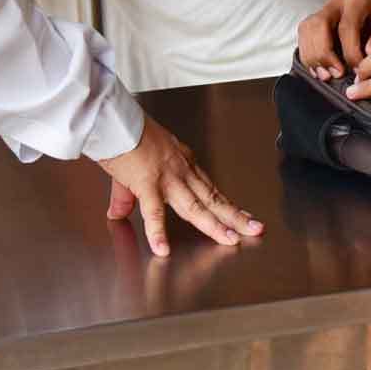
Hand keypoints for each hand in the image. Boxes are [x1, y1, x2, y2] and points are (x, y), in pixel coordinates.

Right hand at [98, 117, 263, 255]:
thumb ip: (127, 196)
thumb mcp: (132, 167)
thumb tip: (117, 213)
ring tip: (230, 239)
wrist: (115, 120)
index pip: (210, 188)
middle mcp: (180, 170)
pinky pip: (153, 211)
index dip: (226, 204)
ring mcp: (167, 177)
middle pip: (212, 198)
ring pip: (195, 206)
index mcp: (181, 163)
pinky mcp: (147, 183)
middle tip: (255, 229)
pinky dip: (158, 231)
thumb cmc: (125, 135)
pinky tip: (162, 249)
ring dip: (214, 224)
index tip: (242, 216)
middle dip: (234, 216)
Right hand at [298, 0, 370, 77]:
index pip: (346, 27)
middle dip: (324, 53)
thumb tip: (370, 51)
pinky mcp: (322, 19)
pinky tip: (321, 70)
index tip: (360, 70)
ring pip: (307, 29)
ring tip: (327, 75)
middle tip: (337, 74)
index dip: (351, 52)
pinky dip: (310, 54)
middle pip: (318, 25)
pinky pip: (306, 35)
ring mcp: (327, 8)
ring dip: (313, 55)